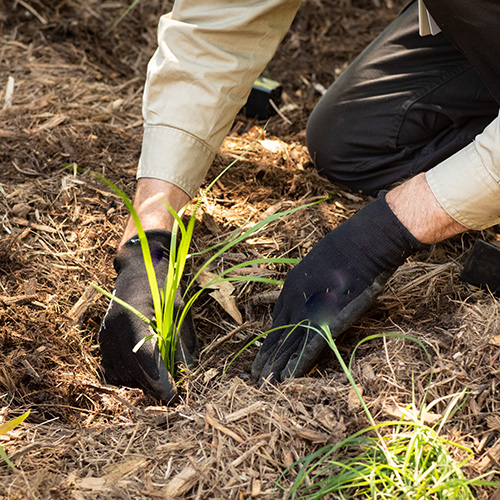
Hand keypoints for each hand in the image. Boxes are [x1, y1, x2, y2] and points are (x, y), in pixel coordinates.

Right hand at [99, 230, 196, 402]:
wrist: (139, 269)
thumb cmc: (164, 288)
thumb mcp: (179, 313)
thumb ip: (181, 346)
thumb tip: (184, 377)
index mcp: (134, 319)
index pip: (147, 361)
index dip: (161, 383)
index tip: (175, 396)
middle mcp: (115, 331)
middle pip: (135, 374)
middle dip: (155, 386)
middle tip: (174, 389)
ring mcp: (105, 337)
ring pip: (123, 377)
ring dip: (143, 382)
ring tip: (160, 374)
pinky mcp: (103, 341)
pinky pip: (113, 371)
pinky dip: (130, 375)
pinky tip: (144, 368)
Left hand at [252, 193, 425, 382]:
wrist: (358, 248)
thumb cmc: (345, 251)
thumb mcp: (320, 264)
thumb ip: (314, 282)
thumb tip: (318, 288)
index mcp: (290, 289)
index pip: (277, 321)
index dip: (271, 339)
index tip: (265, 351)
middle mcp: (292, 304)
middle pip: (276, 338)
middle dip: (266, 359)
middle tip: (256, 376)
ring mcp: (306, 316)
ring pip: (286, 348)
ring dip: (275, 368)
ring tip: (263, 384)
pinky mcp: (323, 326)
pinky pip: (305, 351)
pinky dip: (295, 367)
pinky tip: (285, 380)